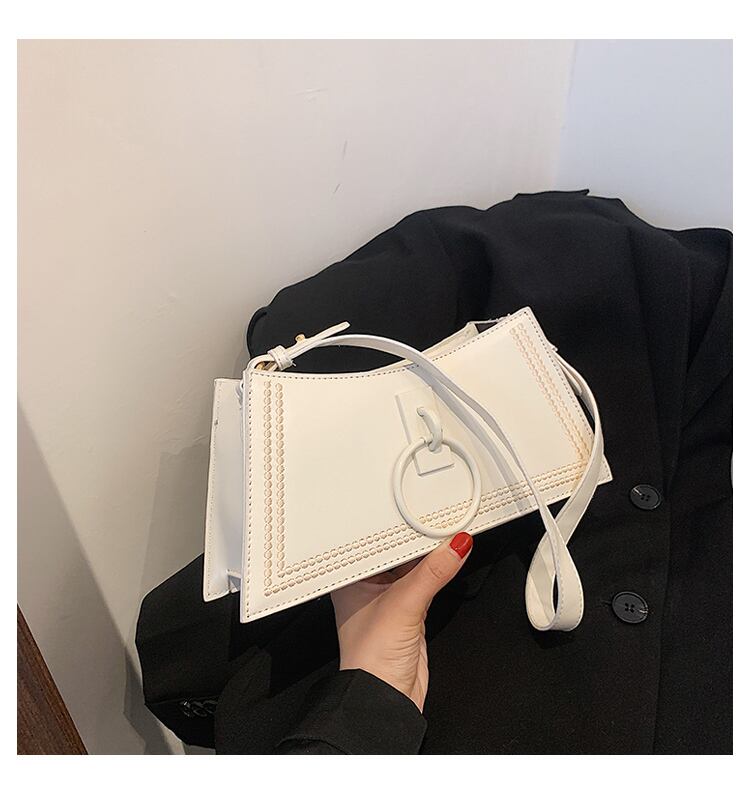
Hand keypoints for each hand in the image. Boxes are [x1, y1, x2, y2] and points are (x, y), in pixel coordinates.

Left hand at [330, 531, 472, 711]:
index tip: (419, 510)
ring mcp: (390, 599)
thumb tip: (455, 546)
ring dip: (430, 553)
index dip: (397, 524)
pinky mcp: (410, 611)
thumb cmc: (370, 659)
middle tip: (438, 516)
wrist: (385, 700)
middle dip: (417, 536)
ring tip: (448, 531)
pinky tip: (449, 556)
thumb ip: (432, 573)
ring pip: (413, 566)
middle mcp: (368, 586)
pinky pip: (426, 581)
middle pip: (396, 551)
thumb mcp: (403, 605)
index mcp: (351, 578)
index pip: (376, 541)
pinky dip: (438, 570)